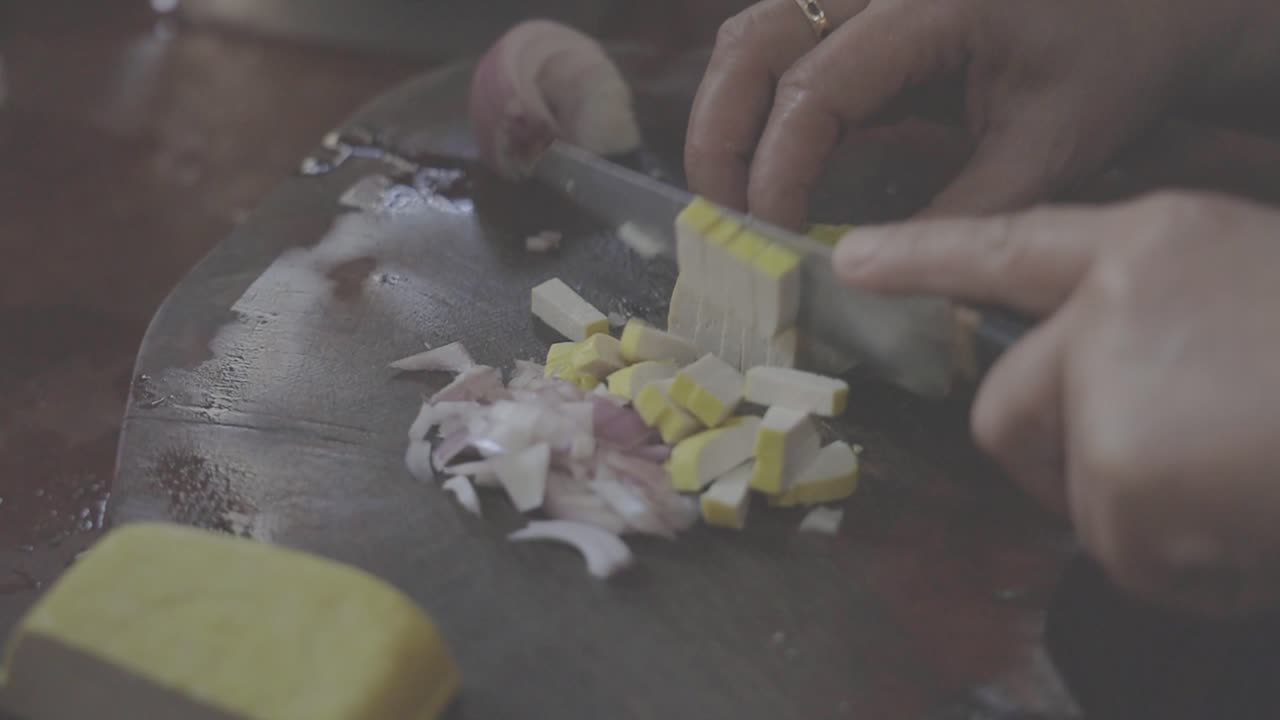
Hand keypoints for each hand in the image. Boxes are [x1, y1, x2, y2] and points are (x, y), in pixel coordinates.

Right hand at [686, 0, 1279, 229]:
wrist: (1147, 0)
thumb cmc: (1110, 59)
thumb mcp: (1046, 146)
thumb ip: (960, 212)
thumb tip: (877, 273)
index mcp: (928, 4)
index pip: (814, 89)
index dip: (778, 171)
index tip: (778, 239)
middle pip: (751, 44)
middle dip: (720, 137)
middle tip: (724, 220)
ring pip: (749, 34)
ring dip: (726, 115)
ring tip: (735, 195)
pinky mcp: (860, 3)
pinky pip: (778, 39)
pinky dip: (757, 100)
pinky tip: (769, 159)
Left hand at [832, 191, 1279, 617]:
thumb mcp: (1251, 300)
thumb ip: (1155, 329)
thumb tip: (1088, 394)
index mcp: (1152, 248)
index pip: (1007, 247)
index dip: (926, 256)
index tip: (853, 262)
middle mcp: (1107, 308)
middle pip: (1008, 413)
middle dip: (1067, 462)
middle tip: (1168, 468)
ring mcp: (1107, 390)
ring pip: (1074, 497)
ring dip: (1149, 518)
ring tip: (1249, 483)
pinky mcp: (1120, 477)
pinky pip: (1124, 556)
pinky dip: (1186, 564)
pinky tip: (1254, 521)